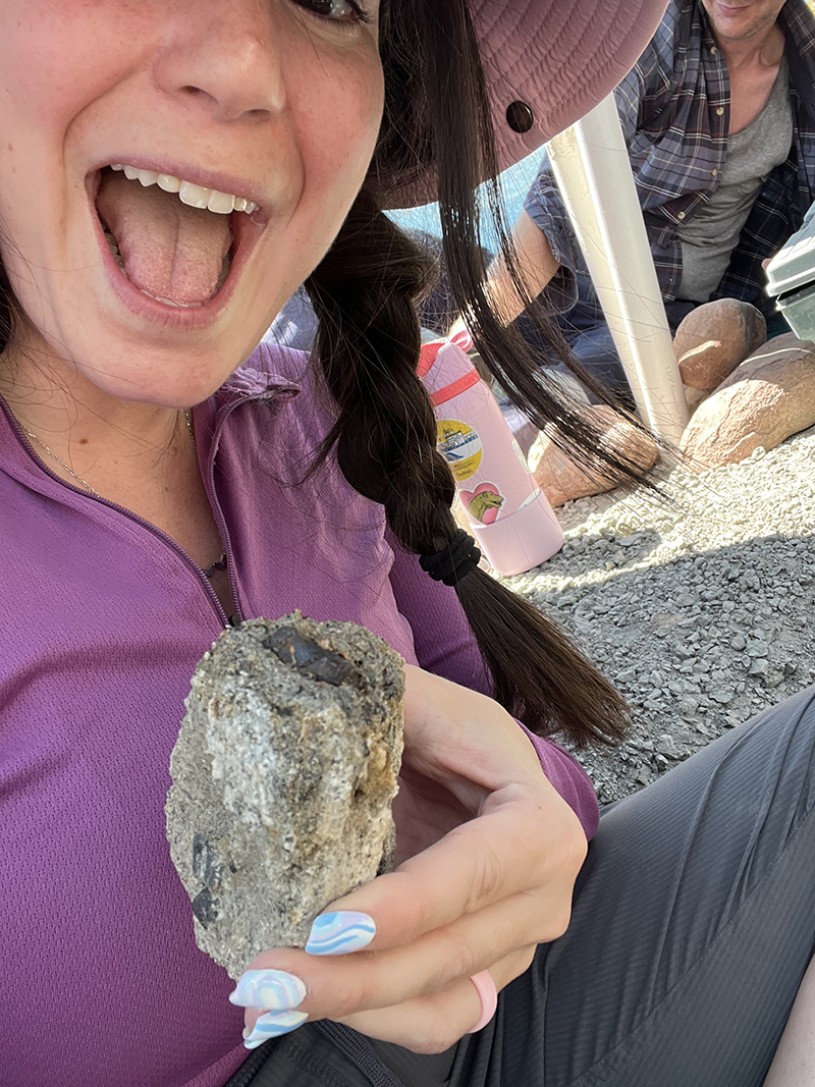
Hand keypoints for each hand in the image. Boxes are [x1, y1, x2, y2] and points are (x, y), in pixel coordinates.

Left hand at [232, 666, 587, 1053]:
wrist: (471, 768)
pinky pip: (432, 1019)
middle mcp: (542, 898)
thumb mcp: (422, 700)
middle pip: (451, 953)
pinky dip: (370, 1021)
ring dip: (355, 1009)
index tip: (329, 927)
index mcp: (539, 826)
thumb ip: (379, 695)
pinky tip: (296, 1012)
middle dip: (356, 976)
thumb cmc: (450, 731)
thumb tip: (303, 694)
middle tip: (265, 979)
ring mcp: (514, 945)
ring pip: (440, 1003)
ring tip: (267, 1002)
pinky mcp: (481, 973)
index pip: (477, 873)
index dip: (410, 905)